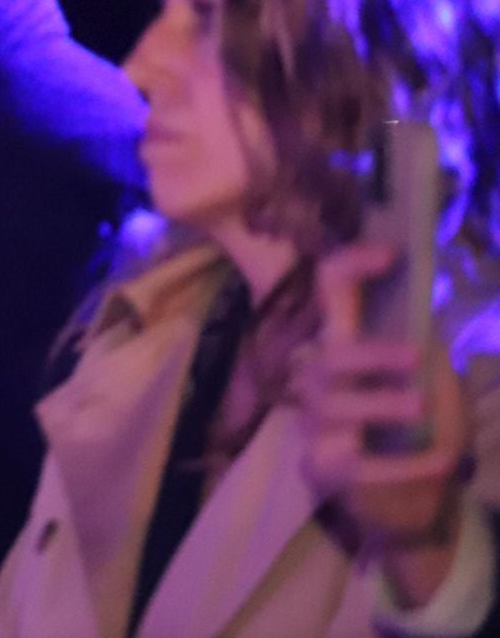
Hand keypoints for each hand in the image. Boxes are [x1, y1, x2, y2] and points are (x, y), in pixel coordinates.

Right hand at [303, 243, 472, 605]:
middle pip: (330, 355)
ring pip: (334, 406)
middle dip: (370, 353)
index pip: (331, 291)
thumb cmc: (418, 431)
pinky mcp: (323, 468)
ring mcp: (317, 425)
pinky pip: (358, 464)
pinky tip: (443, 460)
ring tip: (423, 408)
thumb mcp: (434, 384)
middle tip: (416, 358)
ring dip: (381, 403)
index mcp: (345, 345)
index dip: (351, 266)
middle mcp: (322, 380)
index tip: (390, 256)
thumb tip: (427, 322)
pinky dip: (404, 463)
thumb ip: (428, 353)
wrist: (409, 504)